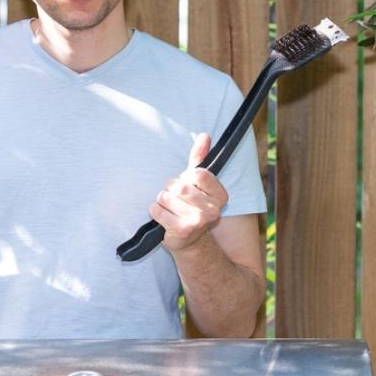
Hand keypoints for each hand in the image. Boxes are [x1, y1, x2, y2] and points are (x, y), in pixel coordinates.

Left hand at [150, 133, 227, 252]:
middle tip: (176, 199)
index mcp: (220, 195)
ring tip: (171, 208)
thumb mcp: (198, 182)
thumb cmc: (192, 206)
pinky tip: (164, 217)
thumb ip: (200, 158)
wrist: (190, 240)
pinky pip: (157, 210)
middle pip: (180, 186)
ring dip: (163, 200)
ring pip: (166, 197)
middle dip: (171, 189)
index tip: (188, 185)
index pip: (197, 173)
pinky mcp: (181, 230)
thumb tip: (204, 135)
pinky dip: (155, 211)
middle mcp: (213, 209)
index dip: (186, 177)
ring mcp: (198, 221)